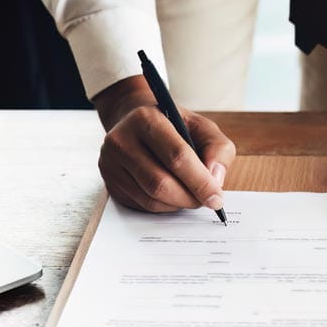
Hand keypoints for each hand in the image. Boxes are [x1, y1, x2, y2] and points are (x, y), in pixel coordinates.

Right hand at [91, 75, 235, 212]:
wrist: (135, 122)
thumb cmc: (173, 125)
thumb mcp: (201, 127)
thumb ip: (218, 149)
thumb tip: (215, 180)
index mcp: (146, 119)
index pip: (176, 156)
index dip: (200, 181)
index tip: (217, 198)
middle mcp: (121, 140)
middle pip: (160, 183)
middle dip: (189, 197)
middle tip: (207, 200)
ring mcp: (110, 163)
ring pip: (150, 198)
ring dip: (178, 204)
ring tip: (191, 196)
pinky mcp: (109, 182)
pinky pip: (141, 205)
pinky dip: (164, 207)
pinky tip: (173, 195)